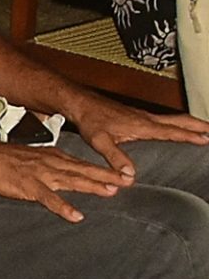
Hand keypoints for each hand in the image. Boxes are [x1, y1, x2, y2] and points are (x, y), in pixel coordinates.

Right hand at [0, 140, 127, 221]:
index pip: (82, 164)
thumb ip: (45, 165)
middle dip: (106, 176)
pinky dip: (63, 207)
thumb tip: (58, 173)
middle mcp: (51, 164)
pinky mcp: (29, 186)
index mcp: (51, 157)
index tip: (121, 175)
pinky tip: (76, 215)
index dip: (102, 170)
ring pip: (72, 181)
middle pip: (84, 171)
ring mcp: (41, 175)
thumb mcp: (29, 157)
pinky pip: (49, 198)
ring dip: (92, 186)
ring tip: (110, 193)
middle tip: (127, 182)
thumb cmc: (1, 158)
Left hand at [69, 92, 208, 178]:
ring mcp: (144, 116)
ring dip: (192, 123)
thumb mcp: (100, 141)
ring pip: (174, 118)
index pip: (171, 131)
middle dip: (199, 125)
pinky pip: (165, 119)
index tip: (206, 139)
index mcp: (141, 125)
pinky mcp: (139, 115)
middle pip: (180, 121)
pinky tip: (179, 128)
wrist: (81, 103)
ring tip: (206, 129)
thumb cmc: (90, 120)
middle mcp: (146, 118)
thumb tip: (130, 175)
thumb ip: (115, 157)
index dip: (189, 135)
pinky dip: (179, 122)